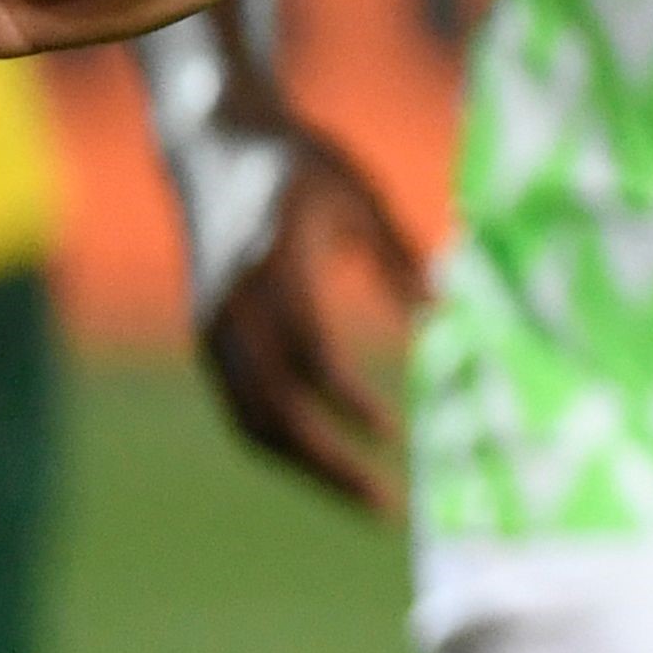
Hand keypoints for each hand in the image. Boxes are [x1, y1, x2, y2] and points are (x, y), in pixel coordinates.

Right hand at [204, 129, 425, 515]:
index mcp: (271, 263)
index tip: (393, 433)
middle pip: (270, 406)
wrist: (210, 146)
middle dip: (326, 463)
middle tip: (387, 505)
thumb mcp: (359, 193)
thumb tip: (443, 312)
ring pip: (249, 420)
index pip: (307, 349)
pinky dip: (283, 446)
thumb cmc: (301, 164)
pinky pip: (240, 409)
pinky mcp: (208, 343)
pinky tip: (331, 466)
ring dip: (305, 469)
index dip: (346, 398)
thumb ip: (398, 255)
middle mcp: (232, 306)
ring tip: (368, 500)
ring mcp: (212, 329)